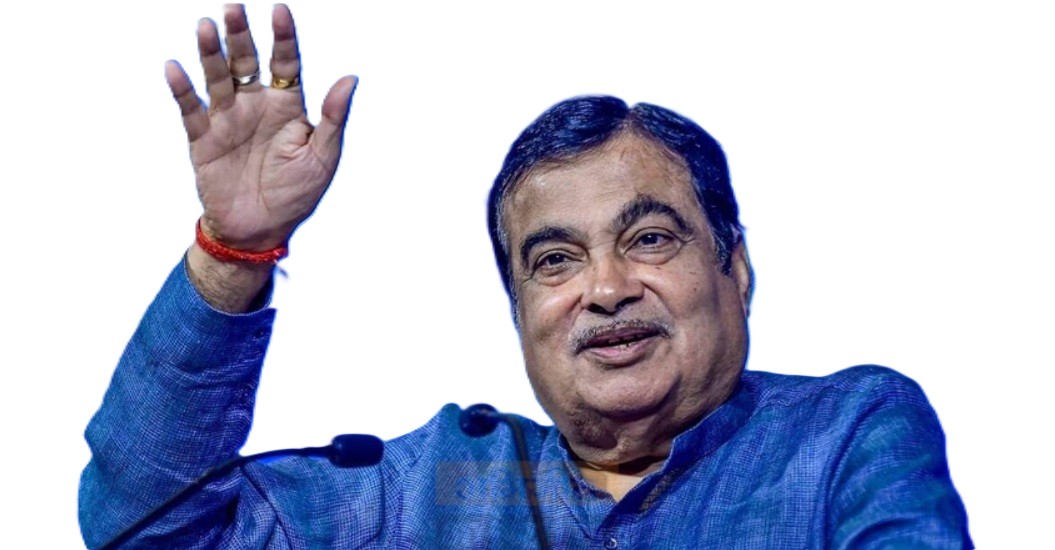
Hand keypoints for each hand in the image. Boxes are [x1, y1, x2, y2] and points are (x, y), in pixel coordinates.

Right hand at [166, 4, 355, 250]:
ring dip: (211, 53)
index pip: (285, 63)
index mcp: (286, 106)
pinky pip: (190, 110)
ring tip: (206, 27)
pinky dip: (182, 89)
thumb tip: (350, 78)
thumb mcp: (323, 157)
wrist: (260, 230)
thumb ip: (334, 118)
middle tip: (234, 7)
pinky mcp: (203, 138)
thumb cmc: (296, 194)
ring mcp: (227, 119)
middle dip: (240, 34)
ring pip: (217, 77)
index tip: (280, 11)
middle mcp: (255, 105)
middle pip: (246, 61)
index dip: (283, 38)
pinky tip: (175, 68)